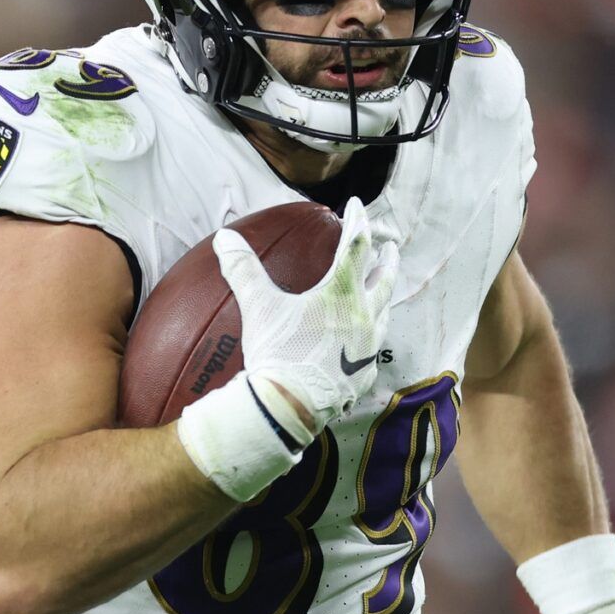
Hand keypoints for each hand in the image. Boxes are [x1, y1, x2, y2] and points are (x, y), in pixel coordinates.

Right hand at [213, 196, 400, 443]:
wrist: (289, 408)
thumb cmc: (276, 353)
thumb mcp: (258, 307)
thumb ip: (243, 269)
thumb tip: (224, 237)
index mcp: (341, 294)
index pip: (356, 246)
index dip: (357, 221)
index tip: (357, 205)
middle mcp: (363, 317)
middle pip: (383, 281)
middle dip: (386, 261)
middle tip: (390, 248)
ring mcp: (367, 349)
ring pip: (383, 315)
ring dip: (383, 298)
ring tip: (381, 293)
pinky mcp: (363, 375)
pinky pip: (373, 350)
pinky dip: (371, 336)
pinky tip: (364, 342)